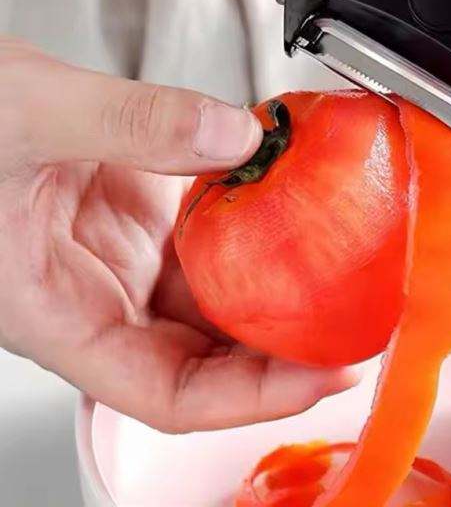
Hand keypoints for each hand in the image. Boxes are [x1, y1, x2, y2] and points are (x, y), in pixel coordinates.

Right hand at [0, 38, 355, 431]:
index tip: (322, 374)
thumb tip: (235, 138)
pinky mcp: (143, 210)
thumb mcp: (26, 114)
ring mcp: (126, 252)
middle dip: (285, 347)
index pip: (169, 392)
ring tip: (342, 267)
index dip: (252, 396)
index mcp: (58, 311)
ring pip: (218, 292)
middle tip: (355, 319)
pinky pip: (214, 232)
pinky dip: (257, 222)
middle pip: (209, 352)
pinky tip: (293, 201)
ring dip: (280, 285)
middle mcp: (100, 293)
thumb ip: (132, 123)